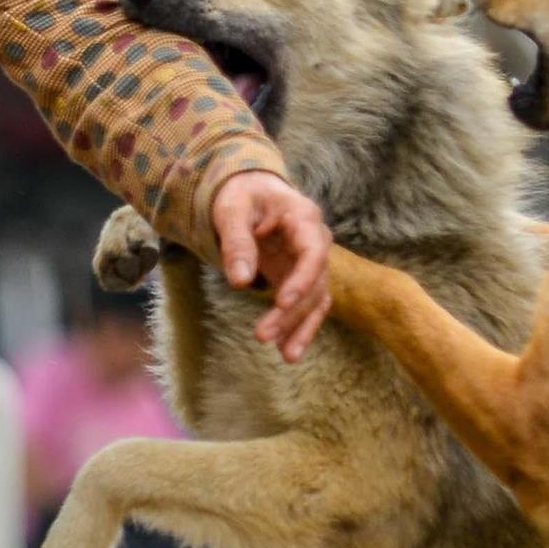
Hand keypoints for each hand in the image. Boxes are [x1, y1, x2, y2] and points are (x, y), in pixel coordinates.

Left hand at [209, 170, 330, 362]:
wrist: (250, 192)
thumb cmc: (242, 196)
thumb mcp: (232, 211)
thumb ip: (237, 243)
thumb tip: (241, 281)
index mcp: (304, 217)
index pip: (313, 253)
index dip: (302, 280)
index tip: (281, 302)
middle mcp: (316, 240)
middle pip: (314, 282)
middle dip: (292, 313)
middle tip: (263, 336)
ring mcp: (311, 260)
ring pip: (315, 298)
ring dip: (300, 326)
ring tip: (285, 355)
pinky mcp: (300, 276)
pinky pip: (307, 304)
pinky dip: (298, 326)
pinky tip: (286, 349)